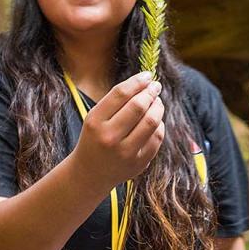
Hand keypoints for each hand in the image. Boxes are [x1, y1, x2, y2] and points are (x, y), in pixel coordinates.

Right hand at [73, 71, 164, 188]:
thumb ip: (117, 101)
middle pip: (138, 106)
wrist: (89, 173)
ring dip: (158, 107)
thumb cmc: (95, 138)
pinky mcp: (138, 164)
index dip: (138, 81)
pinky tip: (155, 121)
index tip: (148, 75)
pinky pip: (157, 138)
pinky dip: (159, 125)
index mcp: (95, 121)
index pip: (121, 93)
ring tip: (157, 102)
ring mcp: (125, 152)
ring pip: (151, 122)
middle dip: (151, 92)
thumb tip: (146, 81)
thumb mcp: (96, 117)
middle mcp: (109, 137)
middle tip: (156, 87)